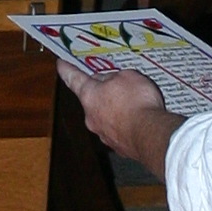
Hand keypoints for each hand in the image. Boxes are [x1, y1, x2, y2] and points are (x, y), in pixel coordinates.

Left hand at [55, 59, 177, 172]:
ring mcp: (103, 134)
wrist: (150, 135)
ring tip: (137, 105)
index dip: (67, 70)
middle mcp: (91, 116)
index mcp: (89, 95)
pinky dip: (127, 124)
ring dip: (117, 110)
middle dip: (103, 93)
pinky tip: (140, 120)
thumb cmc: (137, 103)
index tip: (61, 65)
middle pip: (93, 99)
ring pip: (106, 117)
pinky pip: (120, 130)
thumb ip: (114, 77)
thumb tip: (110, 82)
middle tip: (119, 86)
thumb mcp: (127, 76)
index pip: (73, 78)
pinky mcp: (117, 146)